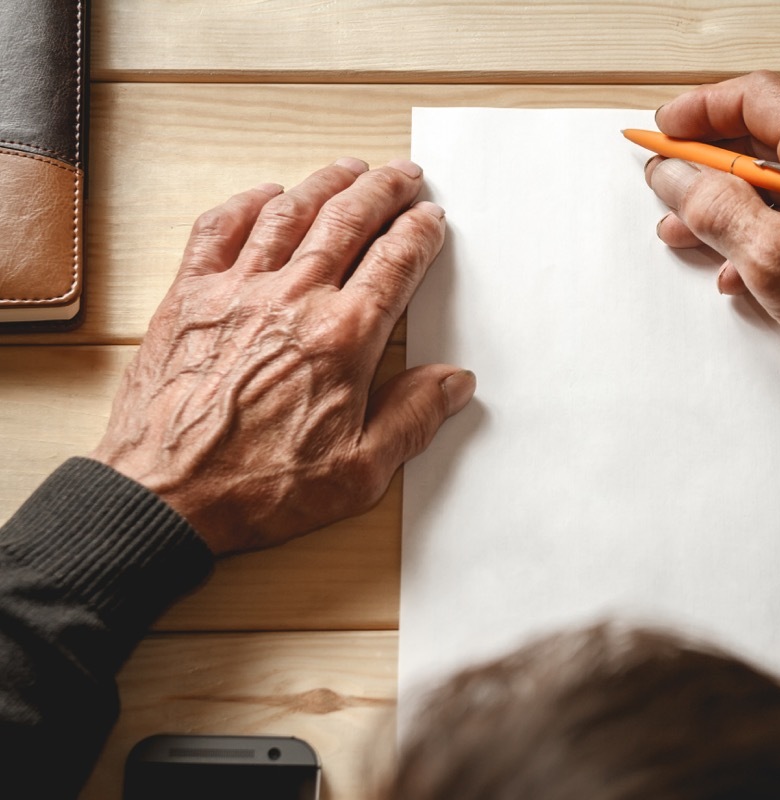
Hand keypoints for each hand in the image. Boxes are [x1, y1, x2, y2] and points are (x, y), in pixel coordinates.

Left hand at [91, 158, 473, 555]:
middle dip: (382, 190)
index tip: (431, 220)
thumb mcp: (359, 472)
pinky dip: (246, 204)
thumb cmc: (259, 488)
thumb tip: (455, 382)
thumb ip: (412, 419)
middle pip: (348, 221)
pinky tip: (266, 195)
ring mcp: (236, 291)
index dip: (419, 234)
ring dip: (325, 183)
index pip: (395, 263)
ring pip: (289, 213)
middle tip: (402, 175)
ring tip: (349, 168)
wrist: (164, 496)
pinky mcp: (188, 298)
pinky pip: (218, 229)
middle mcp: (293, 299)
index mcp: (343, 339)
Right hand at [645, 71, 779, 399]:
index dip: (700, 111)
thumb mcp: (768, 257)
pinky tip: (736, 264)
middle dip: (708, 165)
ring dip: (728, 201)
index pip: (756, 98)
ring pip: (777, 176)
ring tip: (687, 232)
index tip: (665, 133)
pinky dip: (761, 225)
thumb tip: (674, 175)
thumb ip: (713, 207)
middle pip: (764, 136)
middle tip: (669, 184)